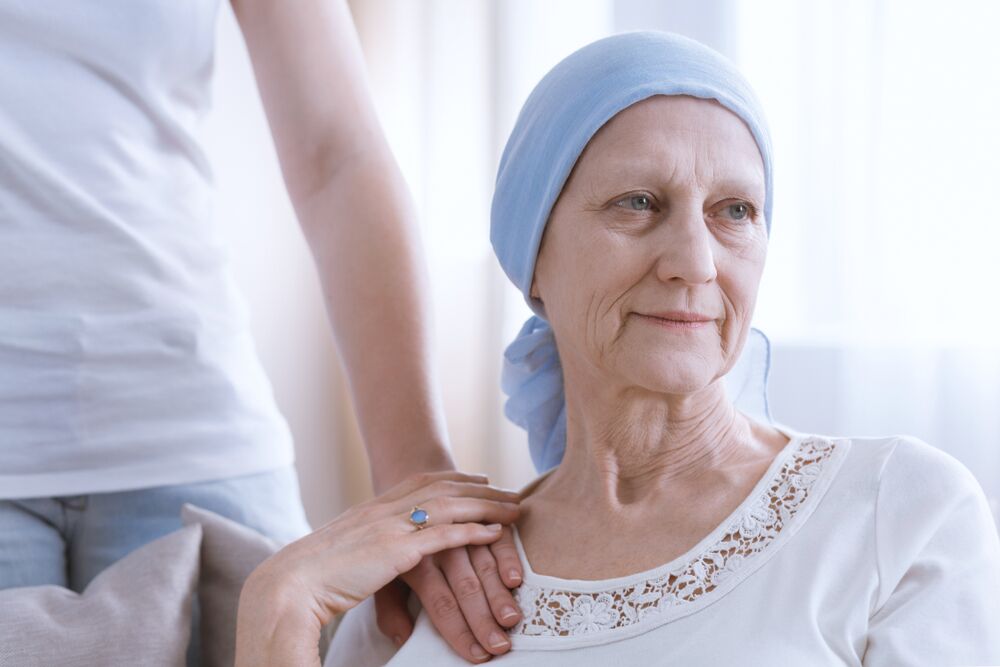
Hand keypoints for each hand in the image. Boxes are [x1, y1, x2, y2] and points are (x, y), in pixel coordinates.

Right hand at [235, 471, 519, 665]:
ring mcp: (391, 527)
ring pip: (450, 507)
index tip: (479, 477)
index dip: (454, 478)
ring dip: (487, 507)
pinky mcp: (396, 551)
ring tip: (515, 509)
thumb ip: (364, 549)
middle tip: (510, 491)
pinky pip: (443, 536)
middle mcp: (385, 510)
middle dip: (481, 489)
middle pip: (444, 488)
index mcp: (372, 508)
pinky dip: (472, 532)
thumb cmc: (309, 577)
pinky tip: (495, 533)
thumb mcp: (342, 553)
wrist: (290, 584)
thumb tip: (373, 557)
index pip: (421, 481)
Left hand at [395, 527, 524, 661]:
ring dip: (499, 592)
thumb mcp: (385, 576)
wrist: (392, 500)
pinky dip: (508, 556)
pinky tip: (515, 578)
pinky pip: (496, 536)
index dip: (458, 629)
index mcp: (415, 562)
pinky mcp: (479, 516)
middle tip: (499, 644)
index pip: (439, 601)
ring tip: (511, 618)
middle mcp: (439, 545)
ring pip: (483, 562)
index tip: (477, 654)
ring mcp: (461, 529)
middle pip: (465, 585)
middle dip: (483, 618)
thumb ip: (391, 609)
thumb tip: (403, 637)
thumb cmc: (394, 547)